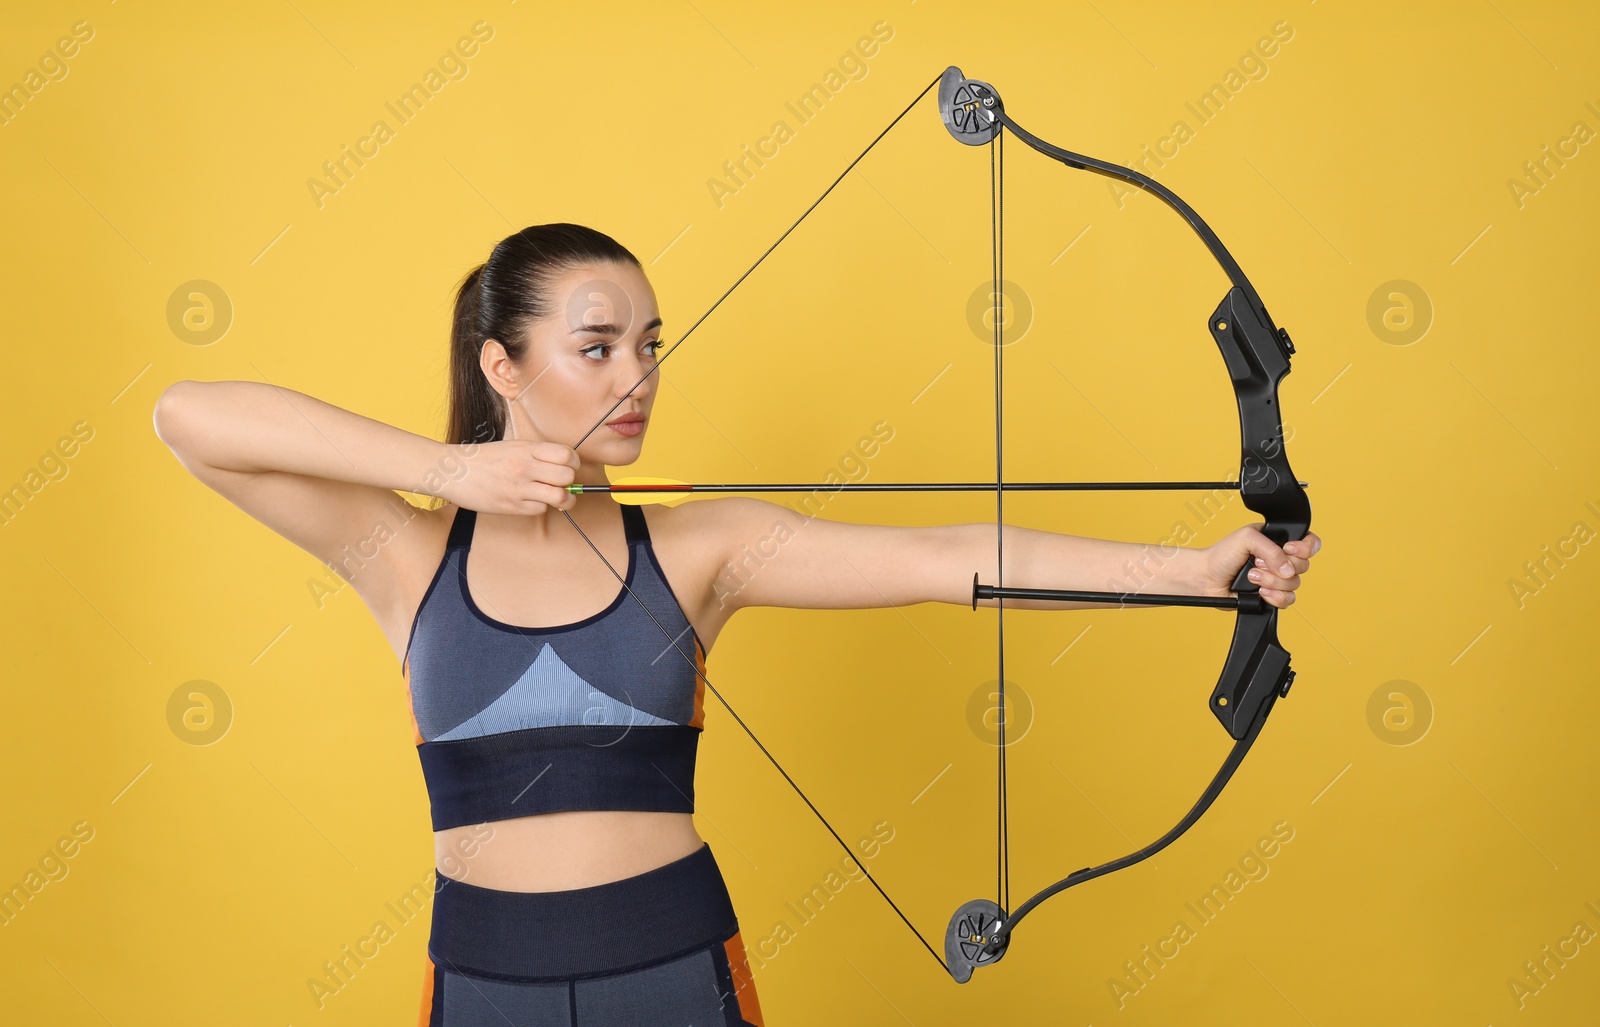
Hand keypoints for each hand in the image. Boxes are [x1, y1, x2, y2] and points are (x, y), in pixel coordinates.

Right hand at [437, 439, 579, 514]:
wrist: (452, 471)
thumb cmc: (484, 459)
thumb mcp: (512, 447)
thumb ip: (537, 454)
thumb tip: (565, 466)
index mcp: (526, 449)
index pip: (566, 455)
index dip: (572, 463)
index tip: (568, 467)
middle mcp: (524, 467)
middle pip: (567, 477)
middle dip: (570, 483)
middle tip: (562, 484)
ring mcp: (518, 488)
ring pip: (559, 497)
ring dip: (562, 500)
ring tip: (556, 498)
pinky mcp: (510, 506)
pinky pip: (540, 510)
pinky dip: (540, 507)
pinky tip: (531, 501)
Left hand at [1198, 524, 1321, 609]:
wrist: (1206, 579)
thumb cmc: (1222, 555)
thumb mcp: (1246, 538)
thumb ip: (1271, 549)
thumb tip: (1288, 569)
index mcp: (1278, 541)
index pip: (1309, 543)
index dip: (1305, 548)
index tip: (1289, 549)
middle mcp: (1281, 560)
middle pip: (1303, 566)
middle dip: (1279, 567)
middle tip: (1257, 563)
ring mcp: (1277, 579)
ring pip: (1294, 585)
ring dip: (1271, 581)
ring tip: (1252, 577)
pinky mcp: (1272, 596)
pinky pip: (1287, 600)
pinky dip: (1273, 596)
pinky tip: (1258, 592)